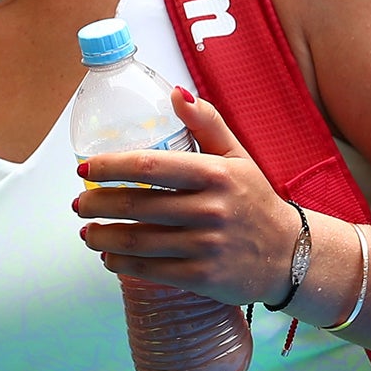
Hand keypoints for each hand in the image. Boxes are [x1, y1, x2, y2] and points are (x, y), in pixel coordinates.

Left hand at [74, 88, 297, 306]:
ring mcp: (208, 245)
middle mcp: (211, 209)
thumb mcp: (236, 156)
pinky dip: (123, 264)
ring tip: (86, 230)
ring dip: (103, 236)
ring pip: (139, 241)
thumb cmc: (255, 200)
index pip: (148, 166)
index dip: (109, 167)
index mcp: (214, 174)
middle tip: (78, 203)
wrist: (292, 255)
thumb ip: (206, 122)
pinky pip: (152, 271)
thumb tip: (174, 92)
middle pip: (137, 205)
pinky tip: (109, 257)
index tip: (84, 168)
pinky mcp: (205, 278)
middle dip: (97, 204)